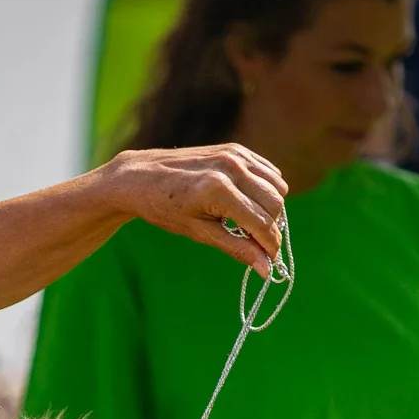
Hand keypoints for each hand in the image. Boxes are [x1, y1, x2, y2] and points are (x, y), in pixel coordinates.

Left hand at [102, 144, 287, 274]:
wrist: (141, 176)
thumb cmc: (165, 208)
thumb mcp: (200, 233)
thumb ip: (237, 248)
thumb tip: (267, 270)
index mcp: (219, 190)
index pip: (262, 223)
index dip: (270, 246)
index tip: (269, 262)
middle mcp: (231, 167)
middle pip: (275, 204)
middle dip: (272, 229)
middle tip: (257, 244)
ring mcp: (235, 154)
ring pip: (277, 187)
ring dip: (271, 209)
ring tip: (249, 223)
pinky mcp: (235, 149)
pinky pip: (269, 172)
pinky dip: (267, 189)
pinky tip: (249, 202)